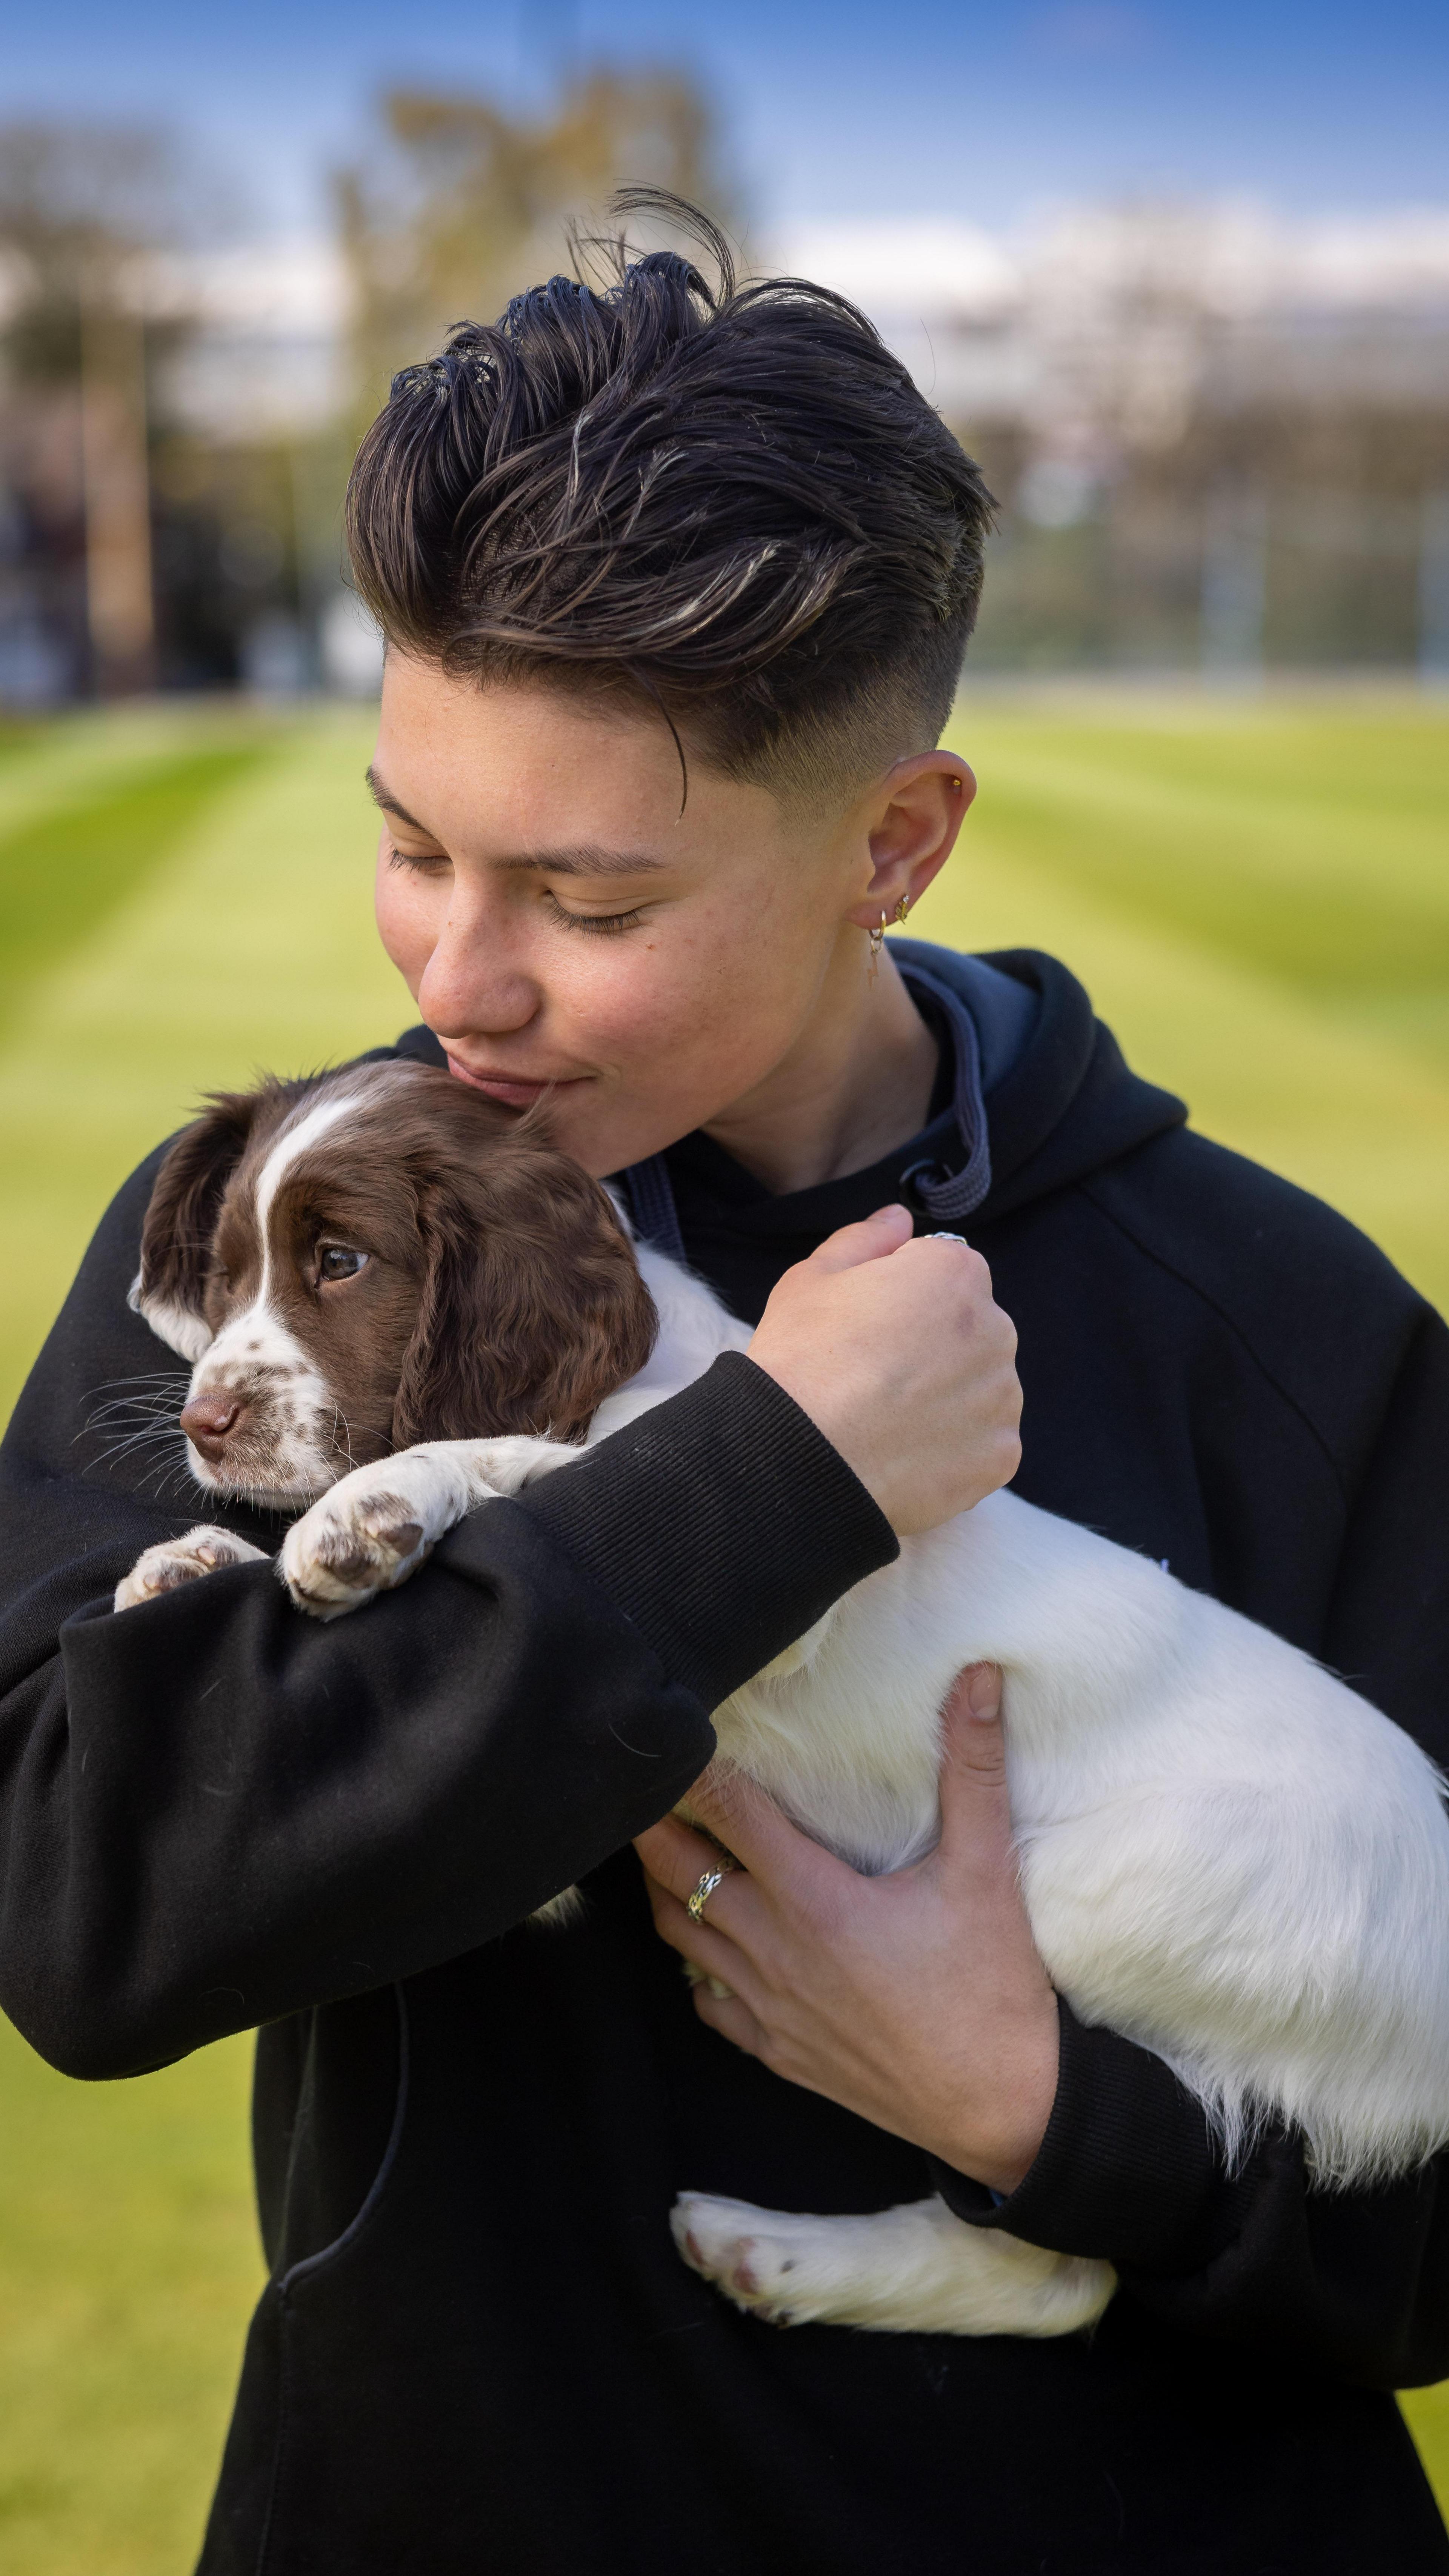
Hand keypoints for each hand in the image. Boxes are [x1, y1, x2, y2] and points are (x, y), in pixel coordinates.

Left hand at [634, 1664, 1058, 2196]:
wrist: (1000, 2108)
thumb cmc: (992, 1988)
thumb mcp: (985, 1869)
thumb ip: (972, 1766)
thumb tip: (979, 1678)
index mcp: (814, 1899)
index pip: (729, 1813)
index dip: (697, 1771)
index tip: (677, 1739)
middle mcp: (774, 1951)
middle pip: (679, 1873)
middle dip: (652, 1826)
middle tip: (639, 1789)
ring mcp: (768, 2007)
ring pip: (679, 1936)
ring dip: (663, 1889)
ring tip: (658, 1850)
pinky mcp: (776, 2051)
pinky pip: (707, 2002)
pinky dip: (695, 1966)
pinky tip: (705, 1945)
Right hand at [745, 1205, 1020, 1533]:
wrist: (798, 1461)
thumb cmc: (801, 1361)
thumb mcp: (812, 1278)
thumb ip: (865, 1239)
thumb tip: (900, 1219)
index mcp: (955, 1275)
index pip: (945, 1272)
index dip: (902, 1297)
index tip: (868, 1326)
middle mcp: (996, 1329)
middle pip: (970, 1330)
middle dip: (932, 1347)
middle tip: (873, 1376)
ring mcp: (1002, 1397)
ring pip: (979, 1388)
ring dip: (946, 1398)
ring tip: (886, 1420)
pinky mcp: (1001, 1455)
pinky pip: (982, 1444)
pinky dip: (952, 1449)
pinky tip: (905, 1453)